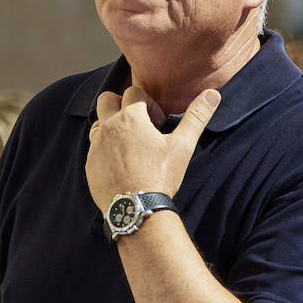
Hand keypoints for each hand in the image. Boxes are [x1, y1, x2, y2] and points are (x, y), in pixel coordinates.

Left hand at [85, 86, 220, 208]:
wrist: (137, 209)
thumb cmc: (160, 176)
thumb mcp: (182, 145)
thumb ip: (196, 117)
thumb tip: (212, 94)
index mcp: (129, 118)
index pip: (134, 92)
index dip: (149, 104)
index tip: (158, 123)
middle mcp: (108, 128)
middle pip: (107, 99)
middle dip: (122, 105)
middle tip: (140, 125)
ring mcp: (96, 147)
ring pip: (98, 123)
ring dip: (112, 126)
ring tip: (131, 144)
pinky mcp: (90, 165)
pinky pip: (94, 148)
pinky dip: (106, 149)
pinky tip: (123, 164)